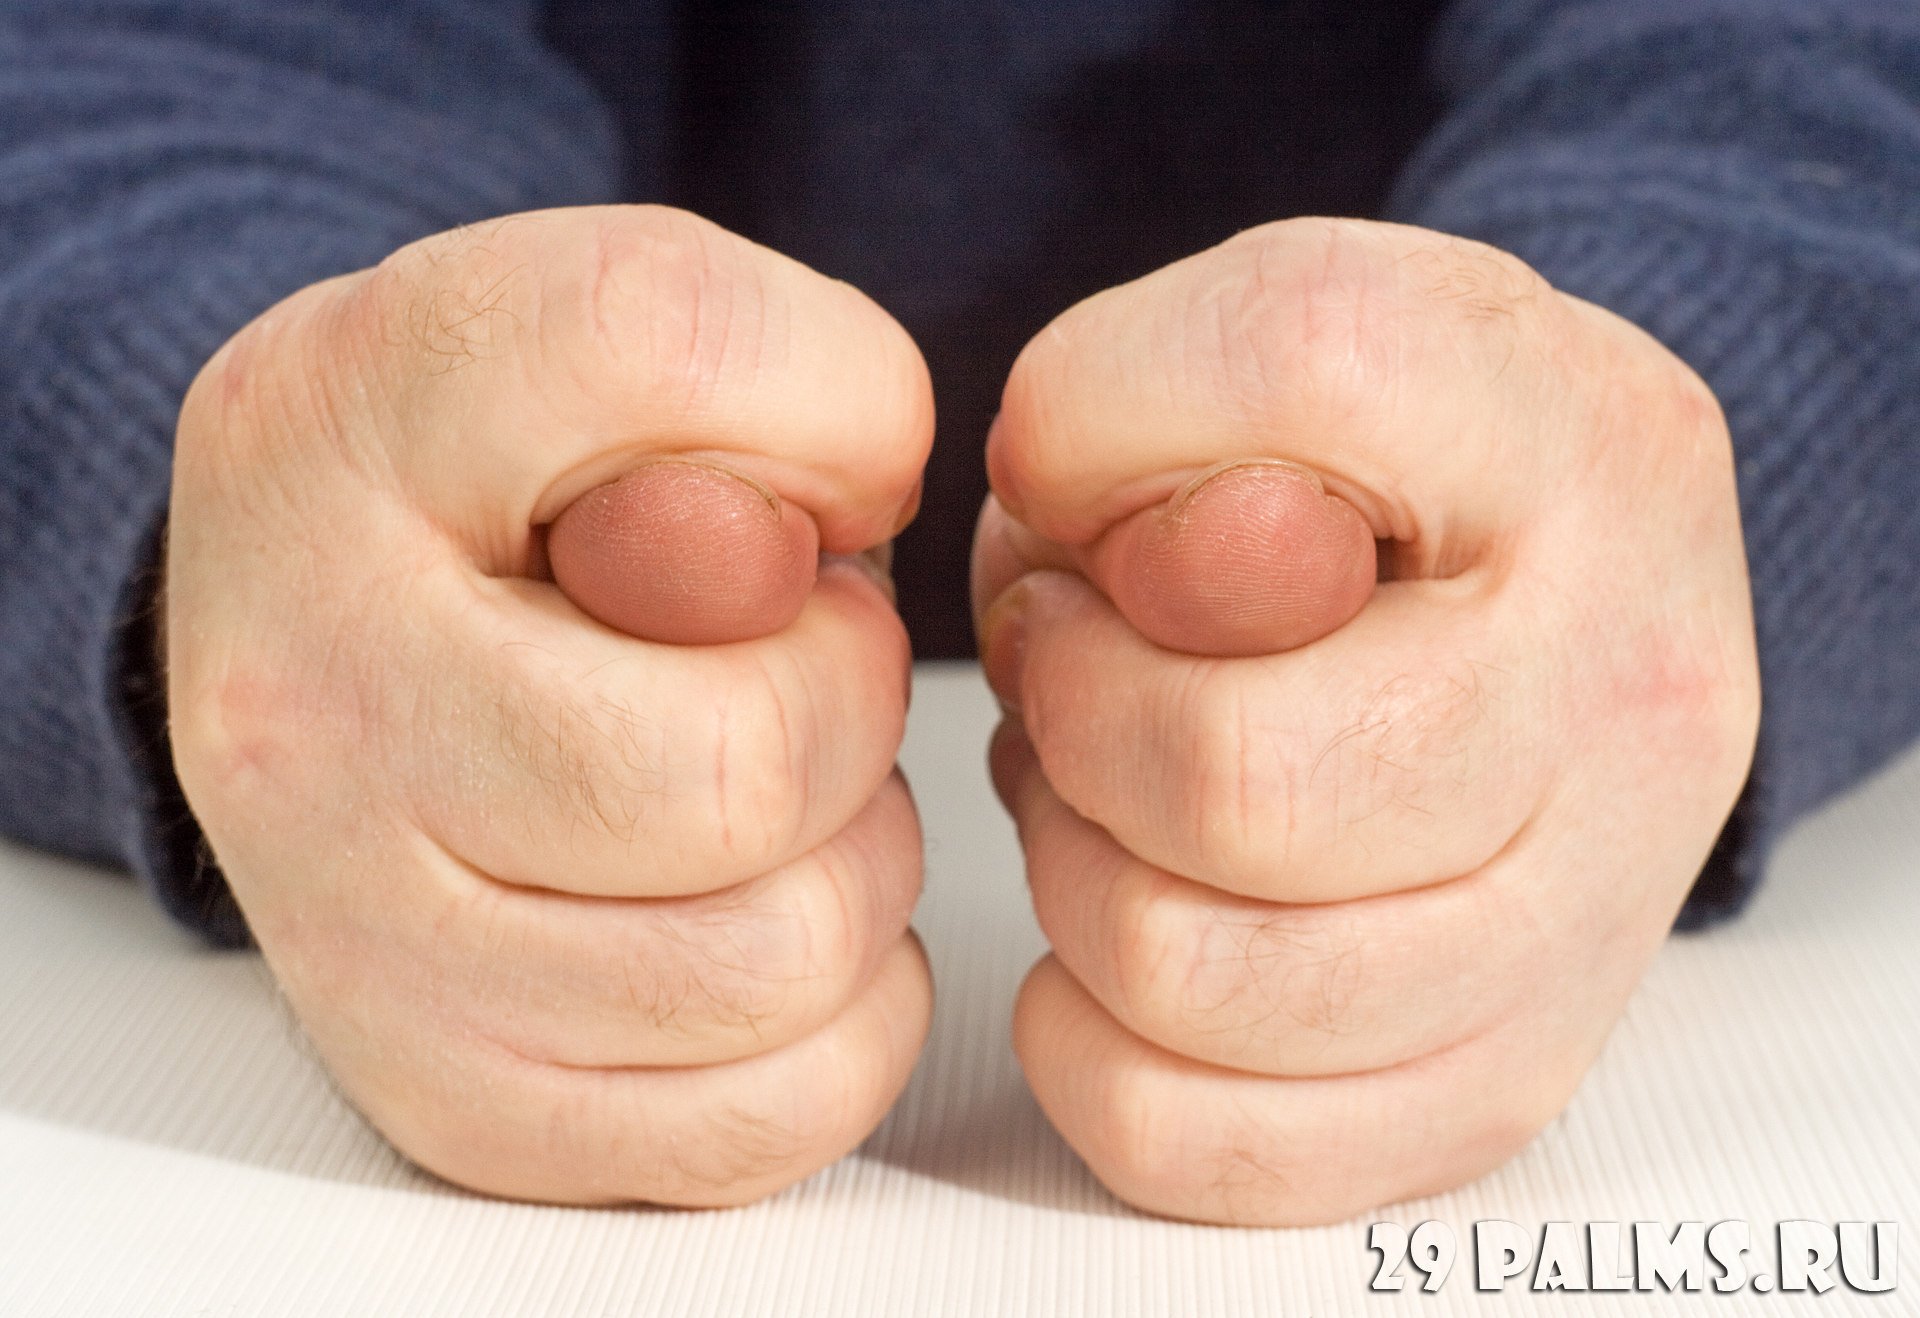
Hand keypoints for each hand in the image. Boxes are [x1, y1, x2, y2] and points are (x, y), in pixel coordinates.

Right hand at [164, 206, 933, 1205]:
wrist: (322, 641)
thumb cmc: (499, 494)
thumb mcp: (599, 341)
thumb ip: (749, 366)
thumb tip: (841, 520)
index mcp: (343, 436)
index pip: (660, 353)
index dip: (832, 413)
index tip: (807, 476)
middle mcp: (316, 702)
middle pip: (749, 760)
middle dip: (851, 700)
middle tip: (796, 668)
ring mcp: (366, 936)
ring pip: (784, 952)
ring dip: (857, 858)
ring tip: (774, 791)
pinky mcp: (458, 1098)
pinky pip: (780, 1103)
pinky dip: (845, 1008)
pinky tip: (771, 909)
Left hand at [974, 217, 1759, 1224]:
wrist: (1584, 588)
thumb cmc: (1401, 474)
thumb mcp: (1276, 344)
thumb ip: (1141, 404)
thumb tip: (1081, 592)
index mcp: (1569, 449)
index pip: (1303, 381)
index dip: (1099, 444)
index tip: (1086, 503)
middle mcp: (1623, 700)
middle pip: (1235, 775)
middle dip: (1072, 713)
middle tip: (1075, 673)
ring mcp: (1582, 922)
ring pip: (1200, 975)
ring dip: (1073, 871)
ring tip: (1098, 795)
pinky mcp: (1499, 1078)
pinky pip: (1205, 1135)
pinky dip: (1088, 1041)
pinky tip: (1117, 927)